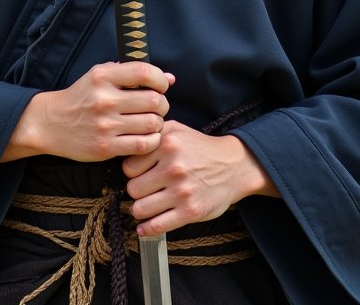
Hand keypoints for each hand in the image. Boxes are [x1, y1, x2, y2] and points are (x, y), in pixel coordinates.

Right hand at [2, 62, 173, 162]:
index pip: (145, 72)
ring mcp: (105, 125)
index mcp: (104, 76)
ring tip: (150, 123)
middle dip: (162, 105)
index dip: (160, 80)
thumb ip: (133, 74)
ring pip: (152, 124)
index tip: (160, 87)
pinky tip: (145, 137)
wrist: (51, 123)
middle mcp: (104, 99)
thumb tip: (171, 79)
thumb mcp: (101, 77)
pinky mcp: (105, 147)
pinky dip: (151, 141)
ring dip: (157, 124)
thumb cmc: (82, 97)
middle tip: (157, 108)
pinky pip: (143, 145)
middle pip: (154, 101)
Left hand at [121, 121, 278, 236]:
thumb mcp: (176, 130)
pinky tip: (145, 227)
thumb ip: (151, 134)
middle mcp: (174, 166)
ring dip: (141, 209)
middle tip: (146, 190)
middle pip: (132, 188)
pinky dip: (147, 229)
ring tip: (148, 205)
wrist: (234, 166)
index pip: (128, 166)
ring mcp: (182, 190)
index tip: (141, 174)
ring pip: (140, 208)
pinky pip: (157, 226)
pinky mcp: (190, 211)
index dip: (133, 172)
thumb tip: (126, 145)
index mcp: (167, 144)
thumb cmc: (201, 150)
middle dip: (137, 191)